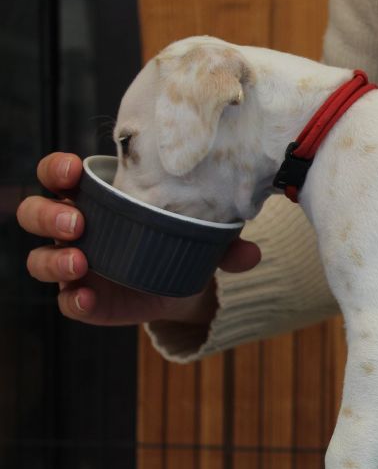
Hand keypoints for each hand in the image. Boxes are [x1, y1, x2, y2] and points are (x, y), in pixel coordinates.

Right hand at [18, 152, 261, 325]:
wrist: (187, 286)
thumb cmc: (184, 240)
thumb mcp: (205, 234)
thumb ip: (225, 241)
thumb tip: (250, 253)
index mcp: (98, 197)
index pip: (59, 175)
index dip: (57, 169)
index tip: (73, 170)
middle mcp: (77, 228)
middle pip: (36, 213)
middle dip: (49, 214)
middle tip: (78, 222)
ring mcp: (75, 264)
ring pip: (39, 258)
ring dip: (54, 259)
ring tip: (81, 262)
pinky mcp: (84, 298)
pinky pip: (66, 300)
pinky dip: (74, 300)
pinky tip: (89, 298)